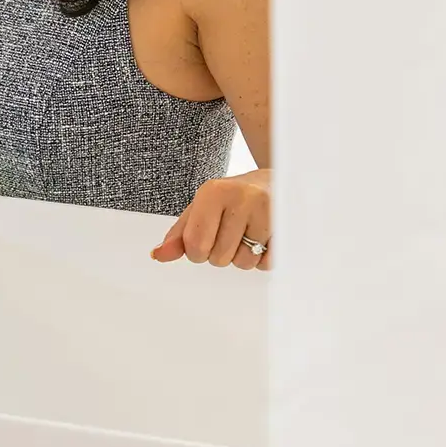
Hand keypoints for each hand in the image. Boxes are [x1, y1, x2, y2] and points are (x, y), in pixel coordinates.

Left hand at [152, 169, 269, 270]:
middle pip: (218, 259)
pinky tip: (266, 236)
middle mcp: (241, 198)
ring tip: (250, 232)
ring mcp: (268, 210)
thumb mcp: (202, 209)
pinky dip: (264, 258)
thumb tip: (157, 255)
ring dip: (244, 256)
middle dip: (222, 253)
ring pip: (244, 263)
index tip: (207, 235)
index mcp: (213, 192)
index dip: (197, 251)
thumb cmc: (234, 198)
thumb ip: (180, 234)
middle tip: (232, 231)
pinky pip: (267, 264)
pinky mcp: (288, 225)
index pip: (194, 246)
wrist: (277, 182)